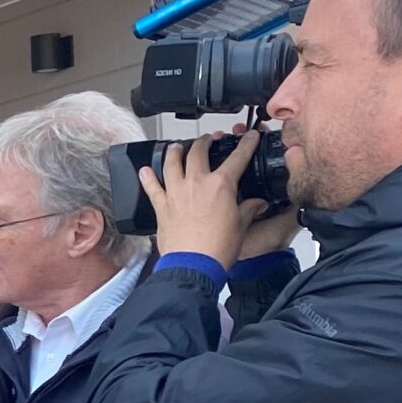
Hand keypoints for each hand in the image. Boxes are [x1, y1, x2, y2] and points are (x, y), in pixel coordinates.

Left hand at [139, 132, 279, 270]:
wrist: (193, 266)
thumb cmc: (217, 249)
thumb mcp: (241, 226)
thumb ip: (249, 209)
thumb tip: (257, 203)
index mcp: (221, 185)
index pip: (237, 157)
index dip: (246, 144)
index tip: (249, 136)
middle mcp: (196, 183)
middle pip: (198, 152)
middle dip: (205, 141)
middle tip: (208, 139)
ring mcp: (176, 193)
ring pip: (172, 163)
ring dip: (174, 151)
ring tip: (176, 146)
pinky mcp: (162, 206)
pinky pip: (152, 187)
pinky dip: (147, 178)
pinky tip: (144, 170)